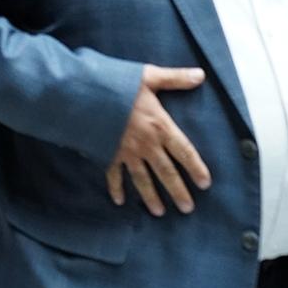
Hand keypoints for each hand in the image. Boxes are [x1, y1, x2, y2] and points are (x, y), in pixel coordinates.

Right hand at [105, 65, 211, 215]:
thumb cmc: (117, 84)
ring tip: (160, 213)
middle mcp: (146, 144)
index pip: (184, 151)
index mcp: (160, 126)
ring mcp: (125, 152)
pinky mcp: (107, 154)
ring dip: (151, 197)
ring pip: (142, 179)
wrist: (83, 95)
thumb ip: (174, 78)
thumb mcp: (148, 76)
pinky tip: (120, 202)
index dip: (196, 168)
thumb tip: (200, 75)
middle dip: (177, 191)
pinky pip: (113, 175)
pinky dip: (116, 188)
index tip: (205, 184)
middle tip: (187, 209)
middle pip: (166, 172)